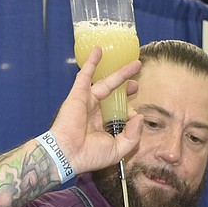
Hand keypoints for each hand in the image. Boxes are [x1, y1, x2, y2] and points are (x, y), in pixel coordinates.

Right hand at [49, 47, 142, 174]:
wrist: (68, 154)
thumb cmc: (90, 156)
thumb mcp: (118, 149)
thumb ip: (133, 135)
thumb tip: (139, 116)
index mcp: (103, 127)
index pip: (120, 114)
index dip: (130, 113)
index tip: (135, 115)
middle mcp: (95, 113)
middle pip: (114, 96)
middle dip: (126, 89)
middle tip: (136, 84)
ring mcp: (87, 102)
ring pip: (106, 83)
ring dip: (119, 73)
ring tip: (134, 64)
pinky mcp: (79, 94)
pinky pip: (85, 75)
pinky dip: (91, 62)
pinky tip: (99, 50)